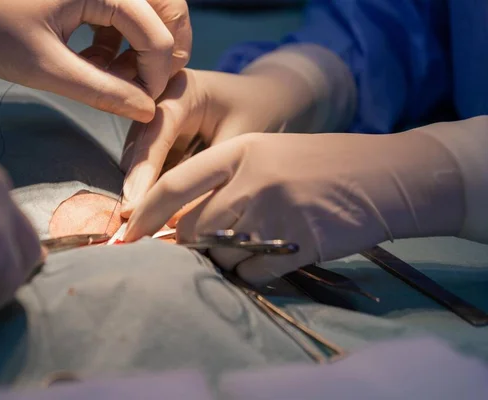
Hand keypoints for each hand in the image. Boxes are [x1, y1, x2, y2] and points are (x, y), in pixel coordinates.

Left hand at [0, 0, 190, 121]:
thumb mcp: (45, 67)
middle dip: (163, 51)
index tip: (144, 105)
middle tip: (146, 85)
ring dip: (142, 45)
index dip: (156, 74)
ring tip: (113, 76)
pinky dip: (120, 38)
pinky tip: (97, 62)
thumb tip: (147, 111)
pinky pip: (124, 10)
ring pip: (149, 8)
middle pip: (167, 6)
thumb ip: (102, 91)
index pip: (156, 30)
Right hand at [120, 67, 315, 215]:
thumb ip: (211, 172)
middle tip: (131, 224)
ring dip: (139, 190)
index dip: (142, 171)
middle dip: (134, 185)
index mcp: (182, 90)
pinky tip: (150, 216)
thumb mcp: (241, 140)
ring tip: (138, 225)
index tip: (134, 206)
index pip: (155, 132)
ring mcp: (156, 120)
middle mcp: (161, 100)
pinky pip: (149, 167)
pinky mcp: (159, 139)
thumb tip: (182, 214)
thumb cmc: (260, 113)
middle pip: (138, 146)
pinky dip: (150, 190)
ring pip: (137, 159)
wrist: (268, 100)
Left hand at [124, 131, 463, 284]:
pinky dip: (253, 271)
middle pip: (192, 228)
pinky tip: (277, 252)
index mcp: (241, 151)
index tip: (126, 235)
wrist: (383, 177)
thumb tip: (175, 222)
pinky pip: (251, 273)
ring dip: (226, 256)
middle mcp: (254, 182)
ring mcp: (277, 215)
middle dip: (189, 242)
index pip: (176, 184)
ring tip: (258, 238)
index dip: (145, 213)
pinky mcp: (298, 247)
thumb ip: (222, 181)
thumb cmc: (319, 163)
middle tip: (210, 238)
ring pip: (219, 255)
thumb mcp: (267, 155)